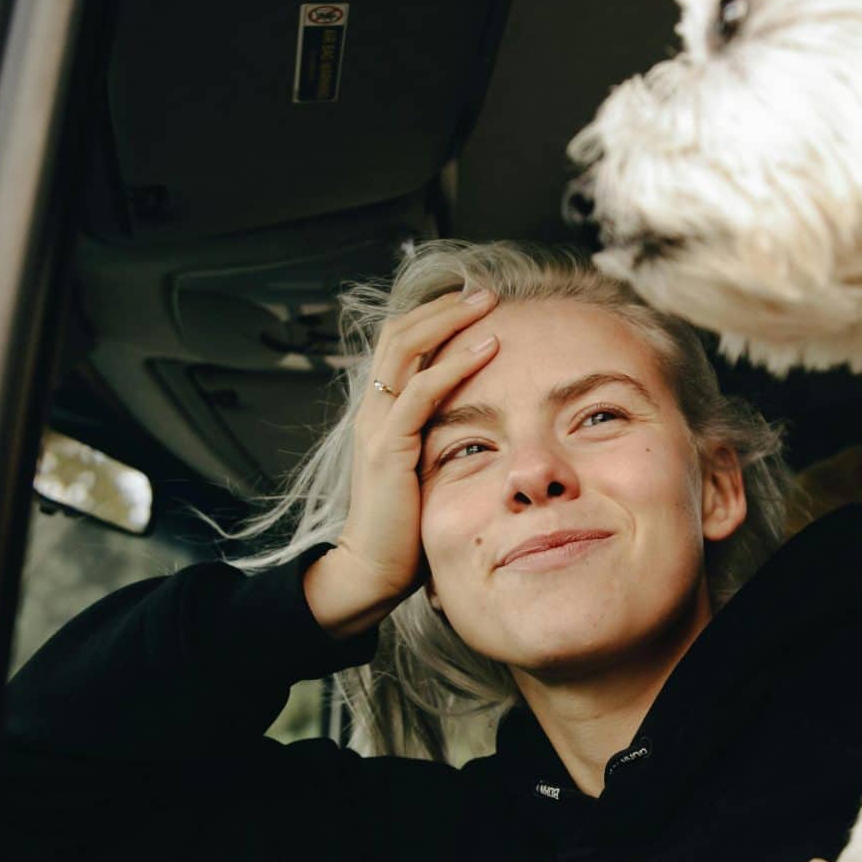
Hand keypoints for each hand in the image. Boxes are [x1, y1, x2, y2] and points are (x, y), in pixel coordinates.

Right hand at [302, 285, 499, 637]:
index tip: (475, 302)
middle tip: (487, 292)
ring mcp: (377, 425)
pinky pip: (419, 392)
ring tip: (487, 304)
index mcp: (381, 412)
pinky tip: (486, 350)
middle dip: (443, 306)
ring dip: (449, 320)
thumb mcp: (428, 468)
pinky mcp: (388, 447)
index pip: (401, 344)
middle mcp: (373, 410)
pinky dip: (454, 365)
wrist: (374, 569)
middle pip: (400, 333)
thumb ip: (443, 439)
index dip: (434, 316)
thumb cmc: (407, 526)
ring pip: (405, 349)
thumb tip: (482, 422)